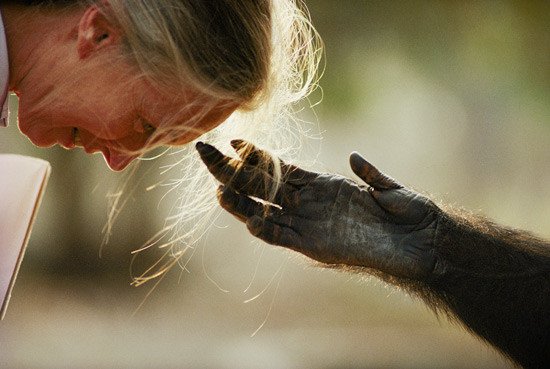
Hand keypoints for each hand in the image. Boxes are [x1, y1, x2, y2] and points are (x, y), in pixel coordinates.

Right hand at [196, 140, 439, 279]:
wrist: (424, 246)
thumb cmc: (409, 215)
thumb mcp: (388, 189)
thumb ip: (369, 174)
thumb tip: (352, 158)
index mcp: (323, 185)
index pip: (280, 168)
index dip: (256, 155)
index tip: (233, 140)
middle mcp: (310, 204)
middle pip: (262, 185)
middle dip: (233, 170)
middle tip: (205, 153)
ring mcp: (311, 224)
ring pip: (266, 211)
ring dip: (242, 203)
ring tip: (217, 190)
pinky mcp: (316, 246)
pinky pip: (285, 238)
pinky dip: (267, 230)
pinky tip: (250, 221)